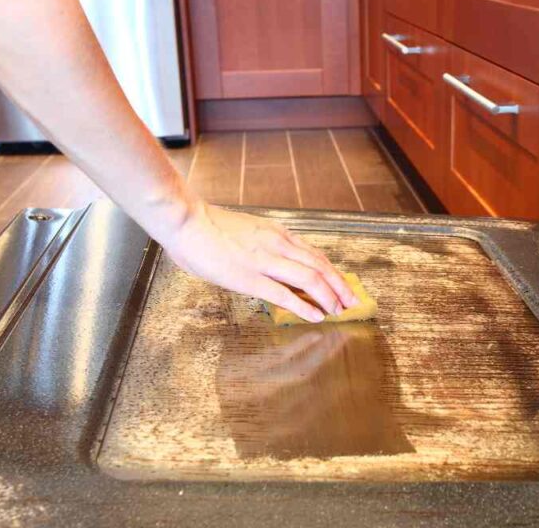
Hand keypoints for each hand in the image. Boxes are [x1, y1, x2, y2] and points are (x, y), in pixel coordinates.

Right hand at [161, 202, 357, 321]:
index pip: (315, 255)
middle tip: (351, 301)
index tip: (343, 285)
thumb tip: (272, 263)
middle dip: (339, 286)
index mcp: (277, 234)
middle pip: (320, 266)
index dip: (332, 273)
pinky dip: (304, 306)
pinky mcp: (250, 278)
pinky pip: (284, 294)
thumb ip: (263, 245)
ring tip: (338, 310)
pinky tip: (315, 315)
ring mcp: (265, 261)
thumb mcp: (247, 231)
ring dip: (328, 296)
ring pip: (310, 278)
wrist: (186, 221)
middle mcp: (277, 244)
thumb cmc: (208, 227)